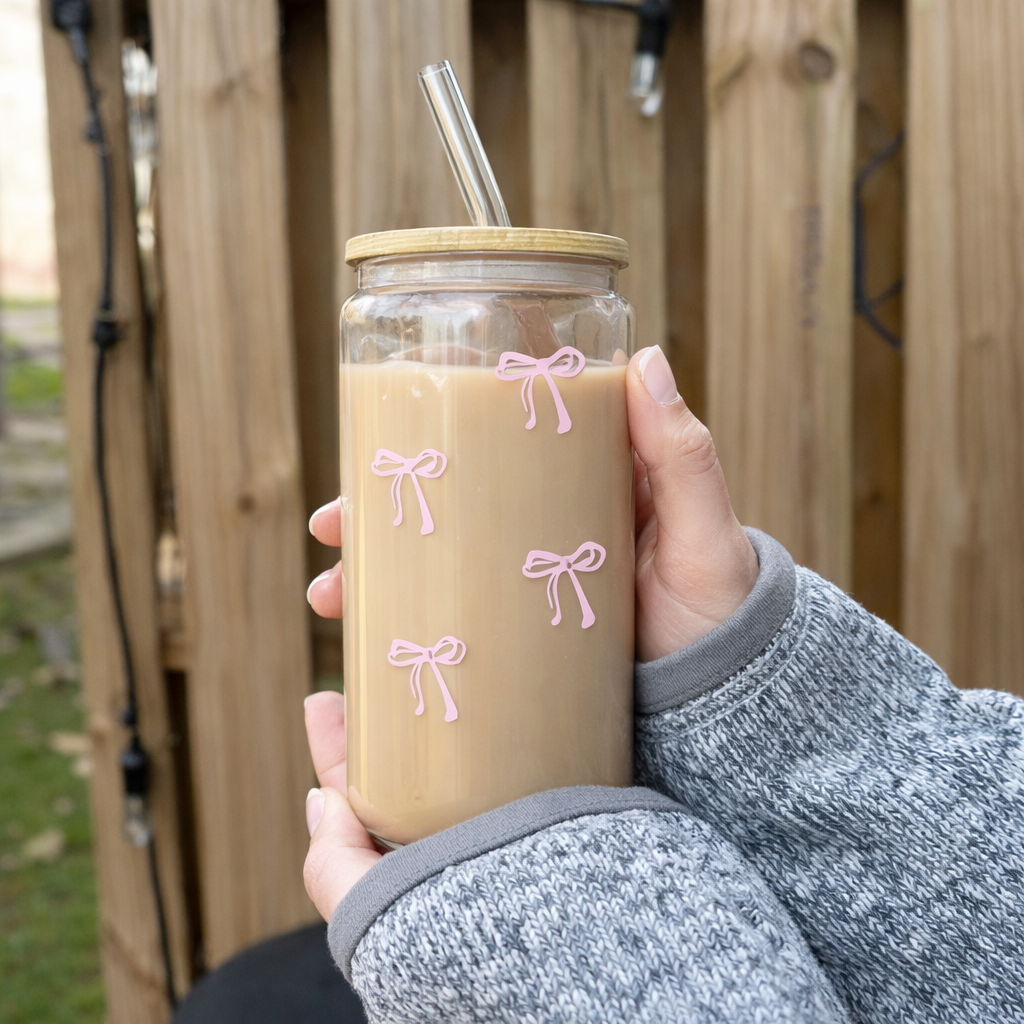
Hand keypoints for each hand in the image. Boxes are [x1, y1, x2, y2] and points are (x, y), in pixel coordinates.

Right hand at [301, 344, 757, 917]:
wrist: (729, 707)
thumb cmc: (722, 612)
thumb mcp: (703, 532)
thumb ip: (683, 456)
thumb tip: (646, 360)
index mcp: (584, 483)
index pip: (496, 442)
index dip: (431, 438)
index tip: (373, 440)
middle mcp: (547, 525)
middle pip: (450, 505)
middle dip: (379, 514)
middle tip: (332, 529)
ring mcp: (528, 583)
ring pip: (440, 563)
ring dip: (377, 572)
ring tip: (330, 595)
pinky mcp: (522, 635)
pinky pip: (456, 619)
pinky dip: (408, 624)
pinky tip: (368, 641)